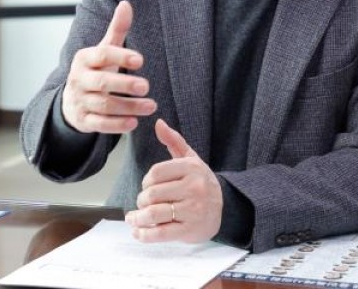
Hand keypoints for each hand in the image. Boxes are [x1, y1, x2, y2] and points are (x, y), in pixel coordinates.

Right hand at [61, 0, 156, 133]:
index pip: (102, 55)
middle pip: (102, 82)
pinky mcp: (83, 120)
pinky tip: (133, 122)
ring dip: (128, 106)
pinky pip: (99, 124)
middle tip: (146, 86)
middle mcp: (79, 79)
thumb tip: (126, 3)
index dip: (121, 56)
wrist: (71, 100)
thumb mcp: (104, 49)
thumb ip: (117, 29)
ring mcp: (79, 101)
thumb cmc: (95, 70)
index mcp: (84, 58)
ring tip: (150, 106)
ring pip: (104, 105)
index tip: (140, 60)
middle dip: (124, 84)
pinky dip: (116, 125)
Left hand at [125, 118, 222, 243]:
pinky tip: (137, 231)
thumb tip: (158, 123)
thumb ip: (174, 140)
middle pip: (153, 194)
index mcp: (191, 168)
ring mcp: (192, 210)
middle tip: (142, 202)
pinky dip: (144, 234)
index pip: (156, 172)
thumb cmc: (201, 181)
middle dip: (141, 200)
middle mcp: (193, 188)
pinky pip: (160, 233)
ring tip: (134, 218)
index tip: (146, 186)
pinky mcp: (189, 230)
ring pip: (154, 214)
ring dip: (138, 218)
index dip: (146, 180)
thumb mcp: (191, 158)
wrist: (224, 208)